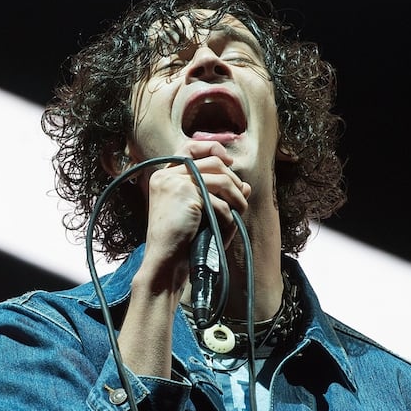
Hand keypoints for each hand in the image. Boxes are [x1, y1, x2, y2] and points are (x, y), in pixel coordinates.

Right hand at [140, 141, 249, 268]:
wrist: (165, 263)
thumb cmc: (181, 243)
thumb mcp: (201, 214)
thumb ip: (221, 196)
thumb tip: (246, 186)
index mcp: (164, 178)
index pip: (189, 147)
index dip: (212, 148)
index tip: (228, 162)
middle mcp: (166, 175)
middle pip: (213, 162)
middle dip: (233, 180)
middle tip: (240, 200)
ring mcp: (174, 182)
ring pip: (221, 178)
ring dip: (236, 197)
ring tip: (239, 212)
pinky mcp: (184, 193)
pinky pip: (219, 200)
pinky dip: (228, 214)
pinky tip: (225, 226)